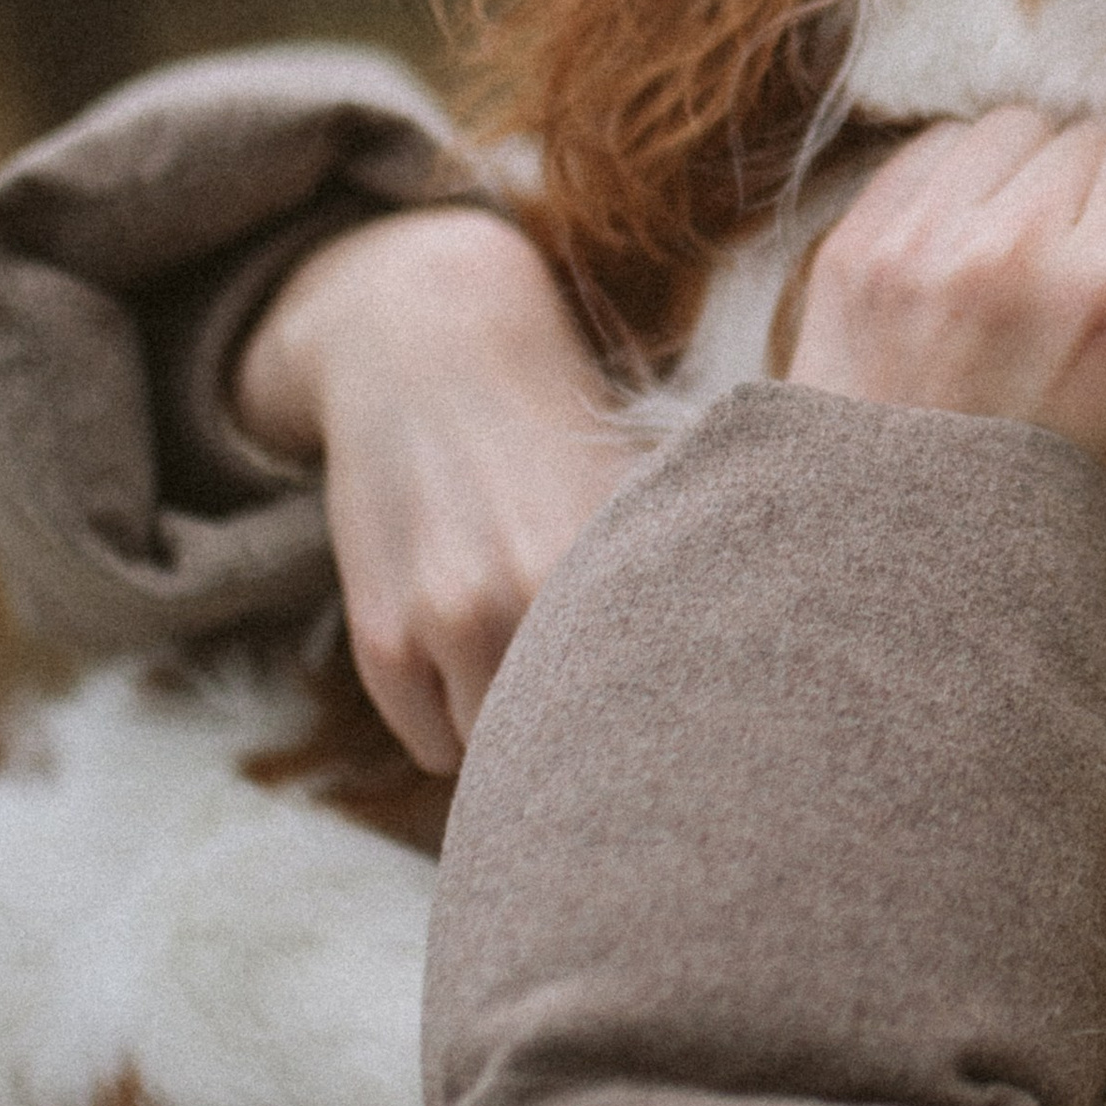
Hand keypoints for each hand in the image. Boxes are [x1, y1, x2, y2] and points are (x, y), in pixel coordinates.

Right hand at [236, 207, 634, 773]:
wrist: (430, 349)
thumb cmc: (553, 433)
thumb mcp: (633, 497)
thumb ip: (670, 590)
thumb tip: (723, 704)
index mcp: (619, 566)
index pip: (651, 720)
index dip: (654, 738)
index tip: (660, 740)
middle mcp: (535, 599)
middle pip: (571, 751)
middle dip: (581, 746)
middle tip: (591, 722)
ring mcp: (451, 620)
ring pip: (496, 755)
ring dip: (512, 737)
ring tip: (523, 671)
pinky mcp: (382, 637)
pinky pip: (430, 742)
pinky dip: (448, 723)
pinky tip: (461, 656)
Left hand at [783, 95, 1105, 488]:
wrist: (889, 570)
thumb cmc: (1039, 507)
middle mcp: (1020, 249)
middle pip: (1084, 131)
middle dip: (1093, 177)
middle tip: (1081, 249)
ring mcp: (926, 242)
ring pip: (1005, 127)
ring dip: (1020, 170)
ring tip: (1014, 248)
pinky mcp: (856, 244)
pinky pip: (928, 151)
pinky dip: (952, 184)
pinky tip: (955, 251)